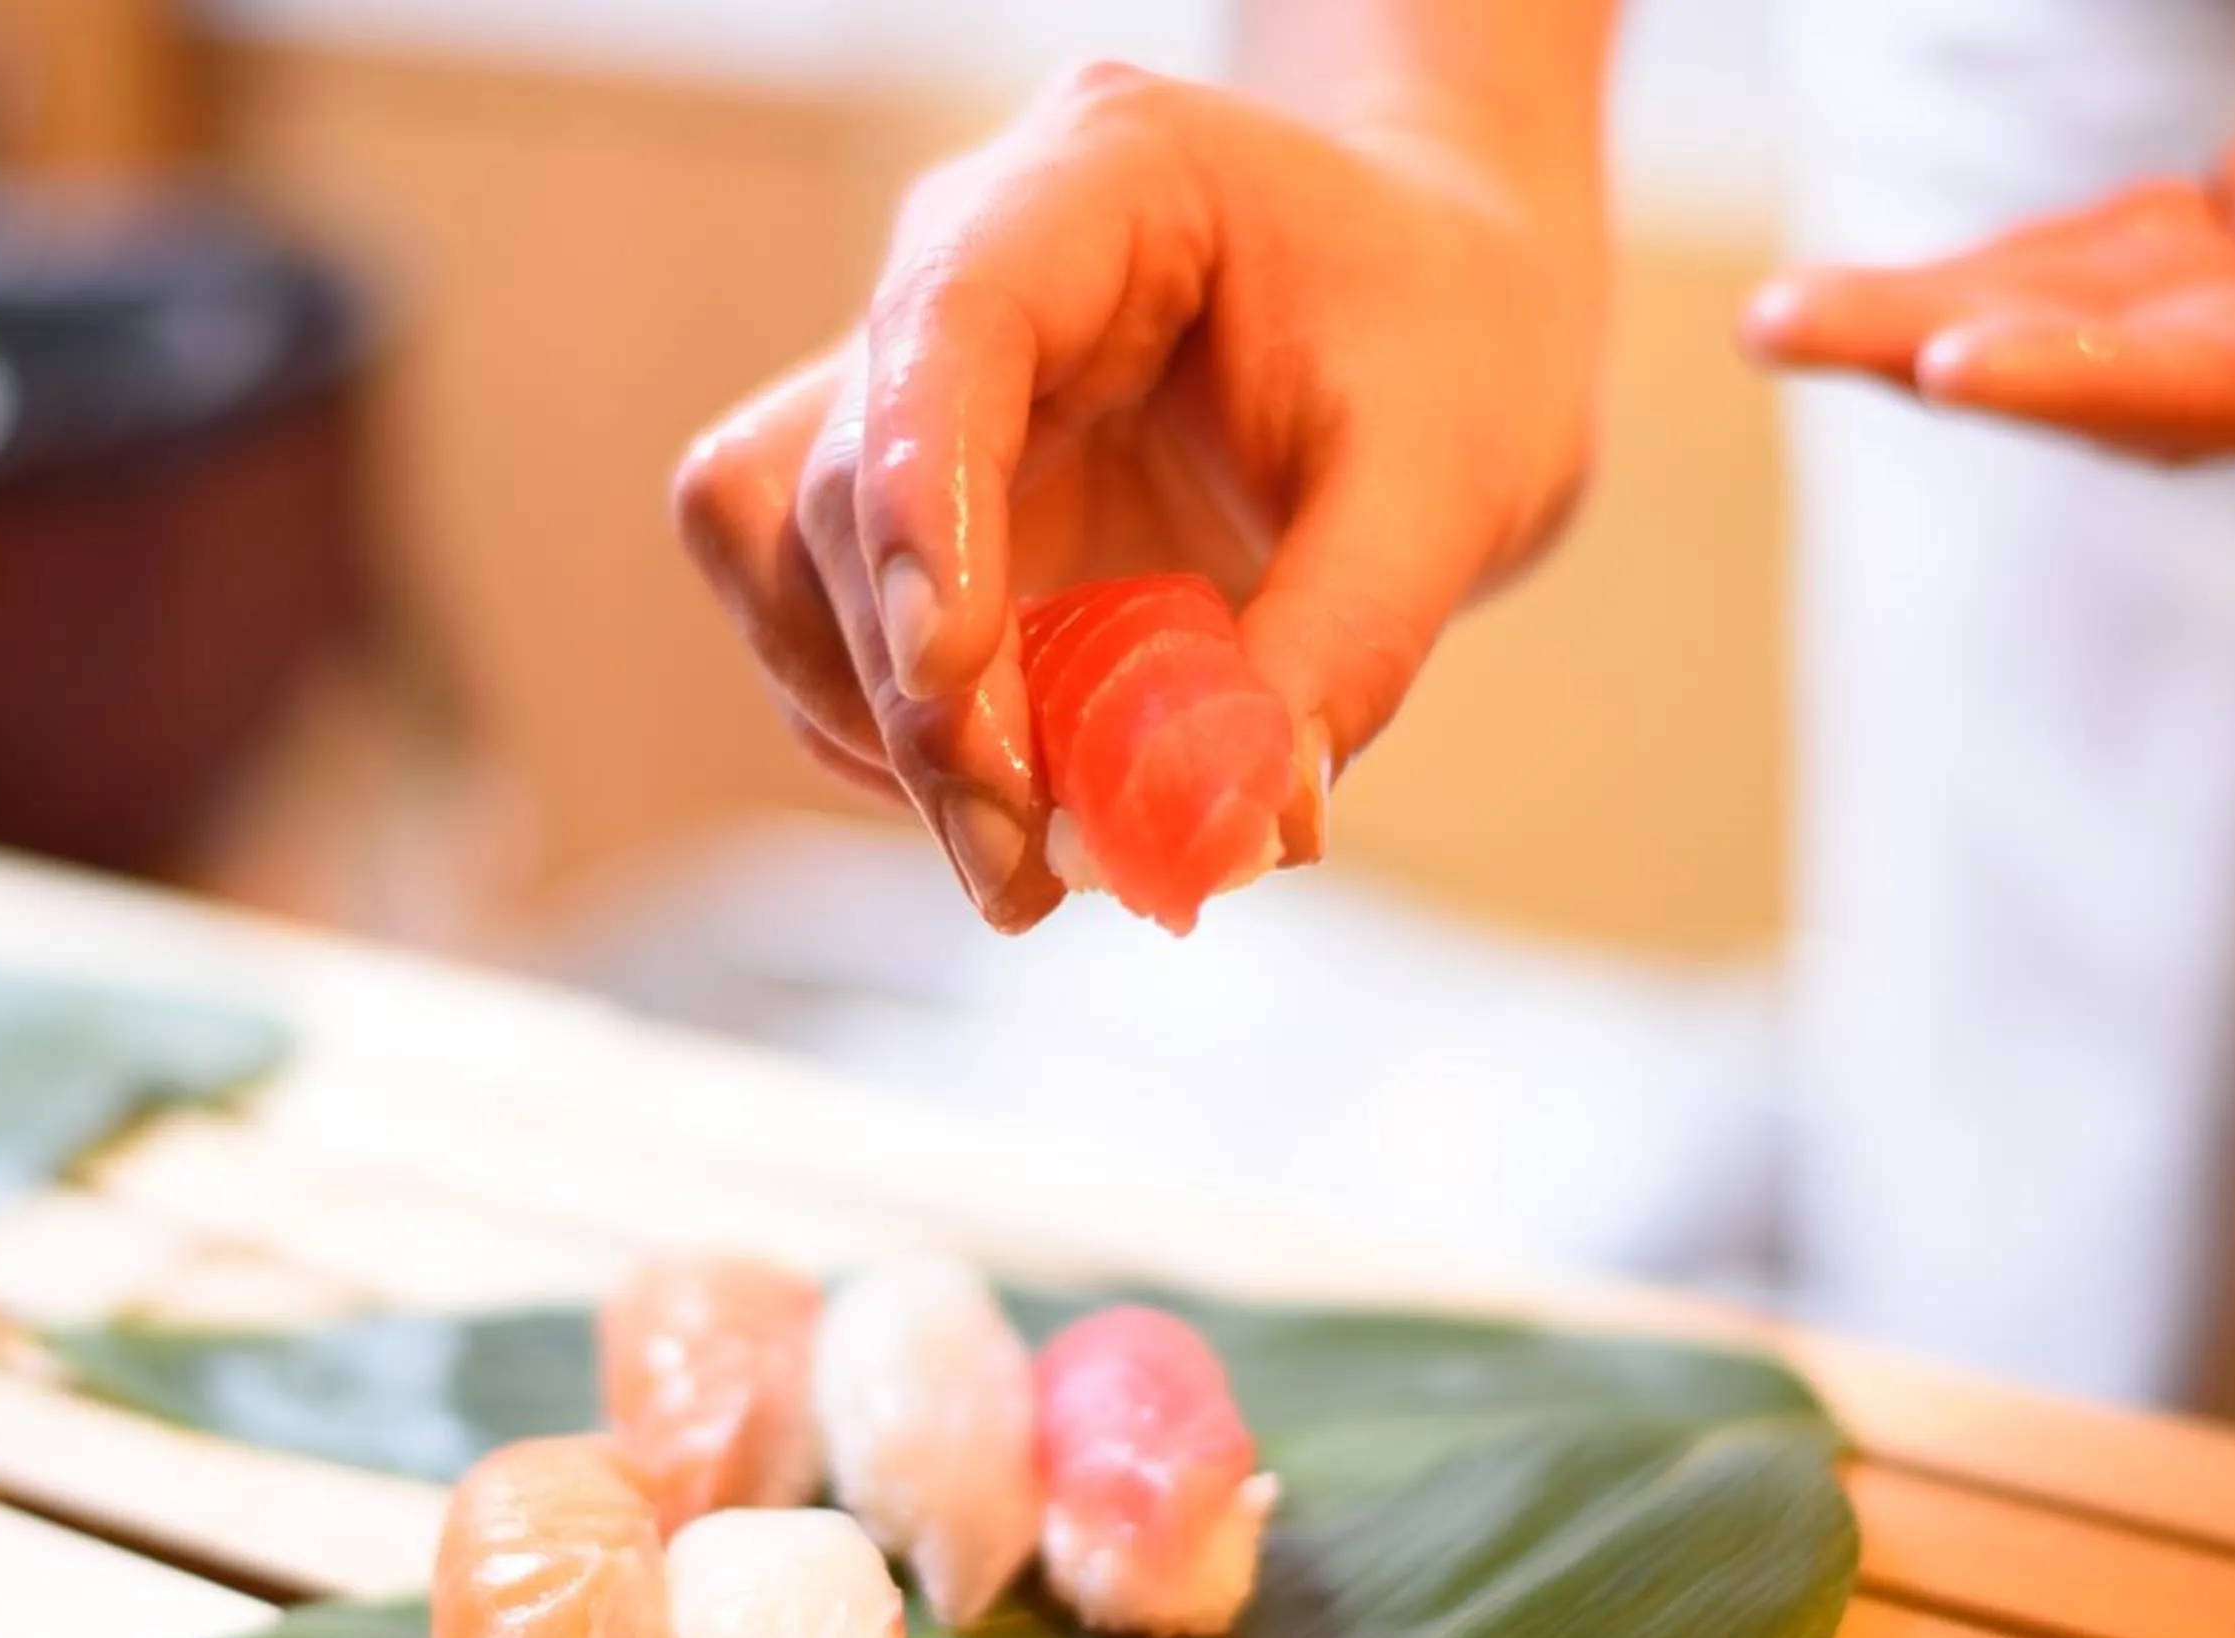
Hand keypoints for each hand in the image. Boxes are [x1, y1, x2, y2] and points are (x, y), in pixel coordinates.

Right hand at [673, 61, 1601, 929]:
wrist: (1435, 333)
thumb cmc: (1447, 350)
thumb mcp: (1449, 481)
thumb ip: (1349, 641)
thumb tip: (1237, 825)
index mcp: (1101, 184)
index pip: (947, 324)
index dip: (920, 501)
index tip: (946, 671)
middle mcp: (966, 275)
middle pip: (839, 482)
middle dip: (916, 693)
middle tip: (1025, 856)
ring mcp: (921, 398)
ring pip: (785, 563)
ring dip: (879, 732)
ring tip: (1030, 856)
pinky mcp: (918, 515)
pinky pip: (833, 640)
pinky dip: (906, 748)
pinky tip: (1027, 806)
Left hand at [1741, 0, 2234, 456]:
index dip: (2102, 376)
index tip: (1942, 364)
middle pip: (2135, 370)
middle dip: (1951, 348)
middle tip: (1778, 324)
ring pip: (2112, 309)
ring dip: (1949, 312)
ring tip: (1781, 317)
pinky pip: (2148, 249)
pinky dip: (2035, 258)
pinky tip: (1900, 289)